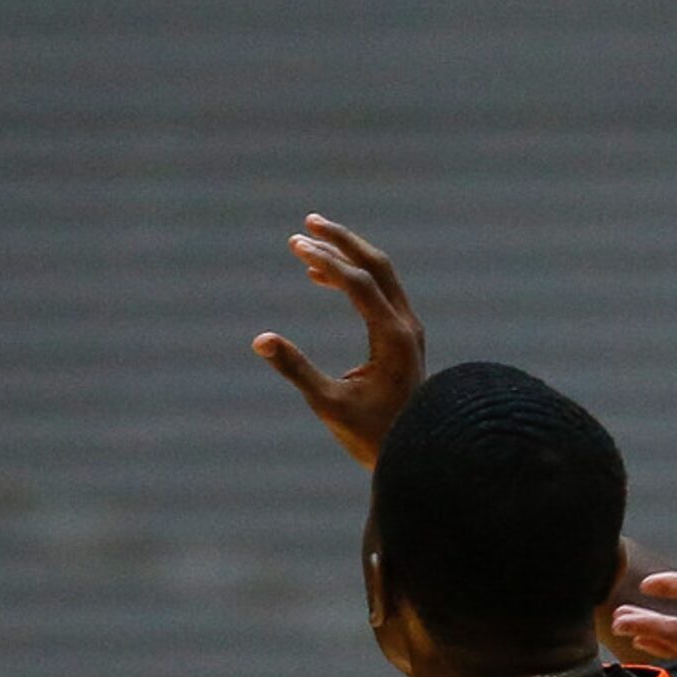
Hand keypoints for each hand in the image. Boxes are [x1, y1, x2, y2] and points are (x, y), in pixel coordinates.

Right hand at [253, 215, 425, 466]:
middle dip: (342, 241)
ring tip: (305, 245)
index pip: (359, 283)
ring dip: (346, 256)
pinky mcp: (403, 336)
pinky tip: (317, 278)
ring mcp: (408, 330)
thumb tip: (260, 340)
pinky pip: (378, 293)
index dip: (326, 260)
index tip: (295, 245)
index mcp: (393, 337)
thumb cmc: (373, 434)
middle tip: (307, 223)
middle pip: (377, 266)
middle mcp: (406, 327)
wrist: (416, 453)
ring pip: (380, 277)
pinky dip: (350, 278)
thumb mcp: (328, 404)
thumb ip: (296, 370)